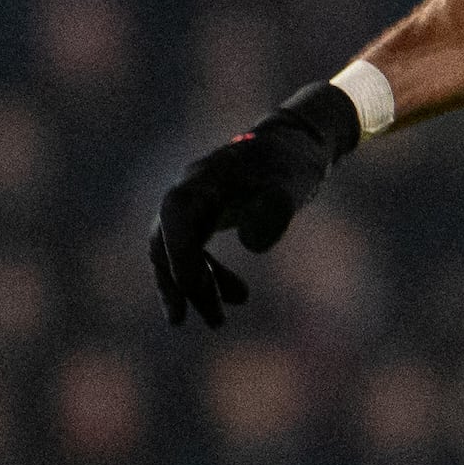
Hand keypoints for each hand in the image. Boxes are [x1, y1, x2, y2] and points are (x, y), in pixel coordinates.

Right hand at [147, 83, 363, 329]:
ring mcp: (194, 203)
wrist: (296, 144)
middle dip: (183, 284)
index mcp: (203, 180)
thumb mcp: (293, 185)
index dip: (180, 259)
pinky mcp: (205, 214)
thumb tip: (252, 243)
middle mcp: (190, 191)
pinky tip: (236, 297)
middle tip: (215, 321)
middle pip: (167, 242)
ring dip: (194, 286)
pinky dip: (207, 276)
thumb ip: (276, 209)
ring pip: (177, 251)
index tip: (196, 294)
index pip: (175, 220)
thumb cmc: (293, 164)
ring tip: (220, 320)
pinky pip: (193, 250)